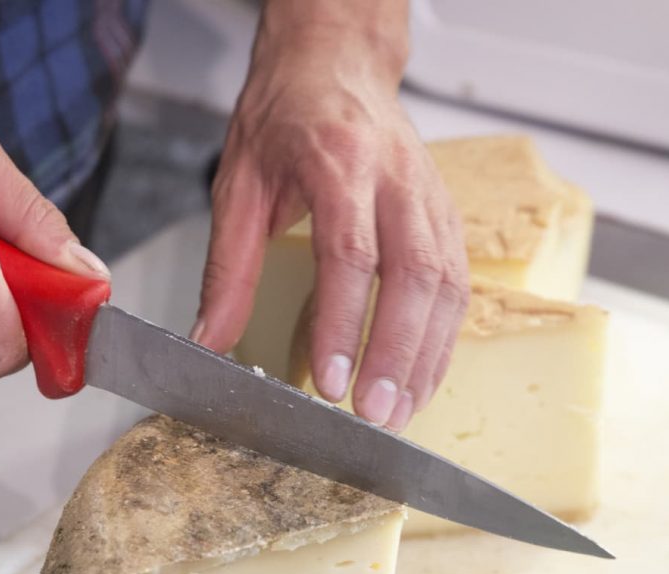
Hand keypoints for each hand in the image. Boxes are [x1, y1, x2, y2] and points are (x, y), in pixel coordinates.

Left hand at [194, 1, 468, 430]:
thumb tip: (211, 338)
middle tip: (375, 415)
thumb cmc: (287, 114)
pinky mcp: (446, 214)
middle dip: (397, 353)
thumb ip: (228, 266)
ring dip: (426, 356)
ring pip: (447, 284)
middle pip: (414, 274)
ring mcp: (431, 195)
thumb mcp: (238, 182)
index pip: (350, 252)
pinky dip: (441, 337)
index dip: (343, 322)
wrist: (336, 62)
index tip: (331, 380)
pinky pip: (457, 283)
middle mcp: (397, 177)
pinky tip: (421, 376)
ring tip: (400, 413)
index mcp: (339, 160)